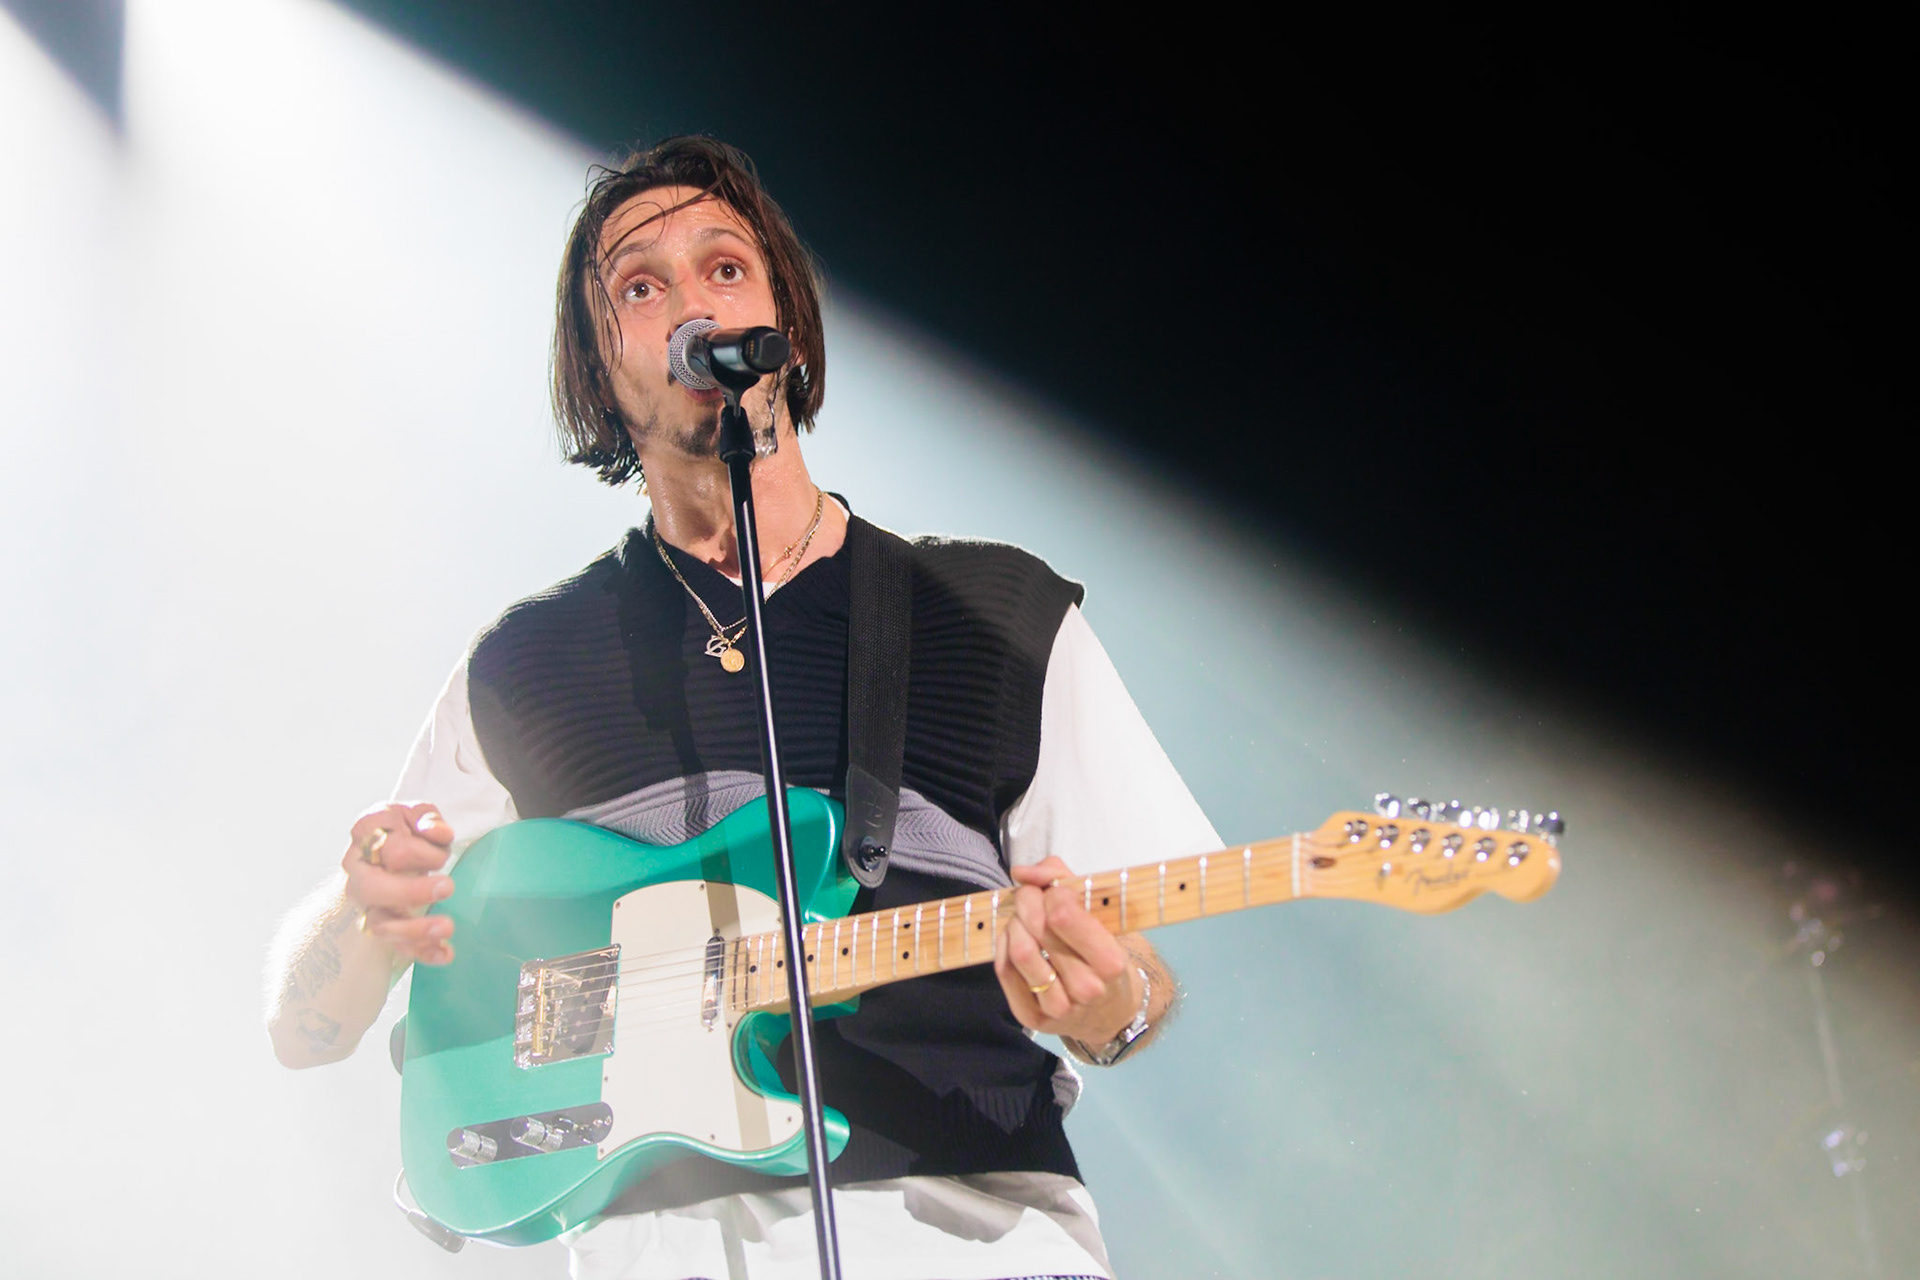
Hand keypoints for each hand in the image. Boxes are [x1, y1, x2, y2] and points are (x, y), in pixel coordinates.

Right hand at [341, 802, 456, 965]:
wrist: (385, 848)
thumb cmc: (405, 828)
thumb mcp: (417, 813)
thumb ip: (428, 818)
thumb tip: (438, 833)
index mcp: (365, 834)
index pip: (390, 848)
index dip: (420, 851)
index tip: (442, 848)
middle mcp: (357, 870)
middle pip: (371, 888)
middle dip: (410, 892)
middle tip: (447, 888)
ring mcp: (366, 901)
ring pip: (379, 923)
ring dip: (414, 929)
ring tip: (447, 927)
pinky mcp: (383, 923)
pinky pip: (397, 945)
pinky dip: (422, 952)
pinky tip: (445, 953)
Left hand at [993, 856, 1138, 1044]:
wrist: (1110, 1010)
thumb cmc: (1103, 951)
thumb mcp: (1098, 912)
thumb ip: (1061, 877)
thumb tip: (1021, 872)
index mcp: (1110, 962)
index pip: (1062, 915)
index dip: (1050, 892)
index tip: (1054, 890)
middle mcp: (1086, 989)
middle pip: (1037, 929)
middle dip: (1027, 900)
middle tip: (1030, 895)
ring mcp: (1058, 1008)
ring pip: (1019, 951)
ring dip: (1014, 922)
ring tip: (1022, 918)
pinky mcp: (1032, 1018)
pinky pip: (1005, 971)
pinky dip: (1004, 945)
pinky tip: (1014, 939)